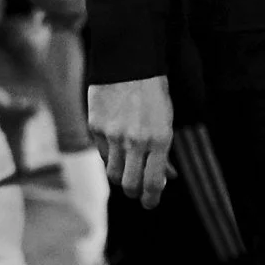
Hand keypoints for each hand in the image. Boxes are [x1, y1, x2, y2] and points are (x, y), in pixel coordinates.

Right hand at [87, 76, 173, 207]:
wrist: (129, 62)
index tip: (150, 203)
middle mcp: (135, 140)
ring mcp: (113, 134)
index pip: (153, 184)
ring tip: (127, 166)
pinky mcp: (95, 127)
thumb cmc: (153, 93)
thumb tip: (168, 178)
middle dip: (134, 192)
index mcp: (160, 139)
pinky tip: (116, 143)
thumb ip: (164, 152)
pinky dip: (109, 155)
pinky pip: (101, 153)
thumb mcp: (166, 121)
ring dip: (120, 174)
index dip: (152, 199)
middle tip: (137, 190)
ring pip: (112, 173)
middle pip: (129, 185)